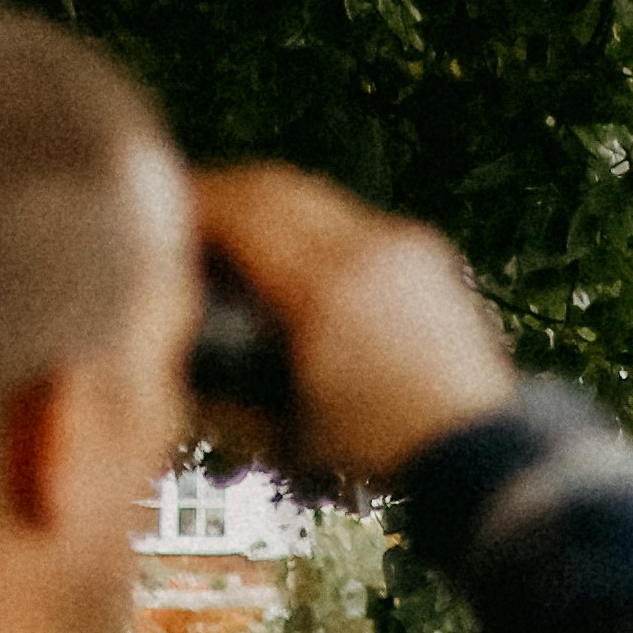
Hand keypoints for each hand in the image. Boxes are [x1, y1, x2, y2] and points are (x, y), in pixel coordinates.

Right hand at [187, 161, 517, 485]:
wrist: (478, 443)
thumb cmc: (380, 446)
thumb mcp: (282, 428)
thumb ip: (219, 387)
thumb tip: (171, 346)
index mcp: (323, 291)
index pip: (240, 212)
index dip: (189, 204)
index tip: (154, 213)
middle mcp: (366, 251)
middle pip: (271, 186)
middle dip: (218, 193)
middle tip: (179, 214)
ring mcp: (401, 243)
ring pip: (309, 192)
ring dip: (261, 202)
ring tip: (226, 233)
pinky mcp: (423, 246)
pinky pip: (347, 213)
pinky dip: (304, 220)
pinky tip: (284, 254)